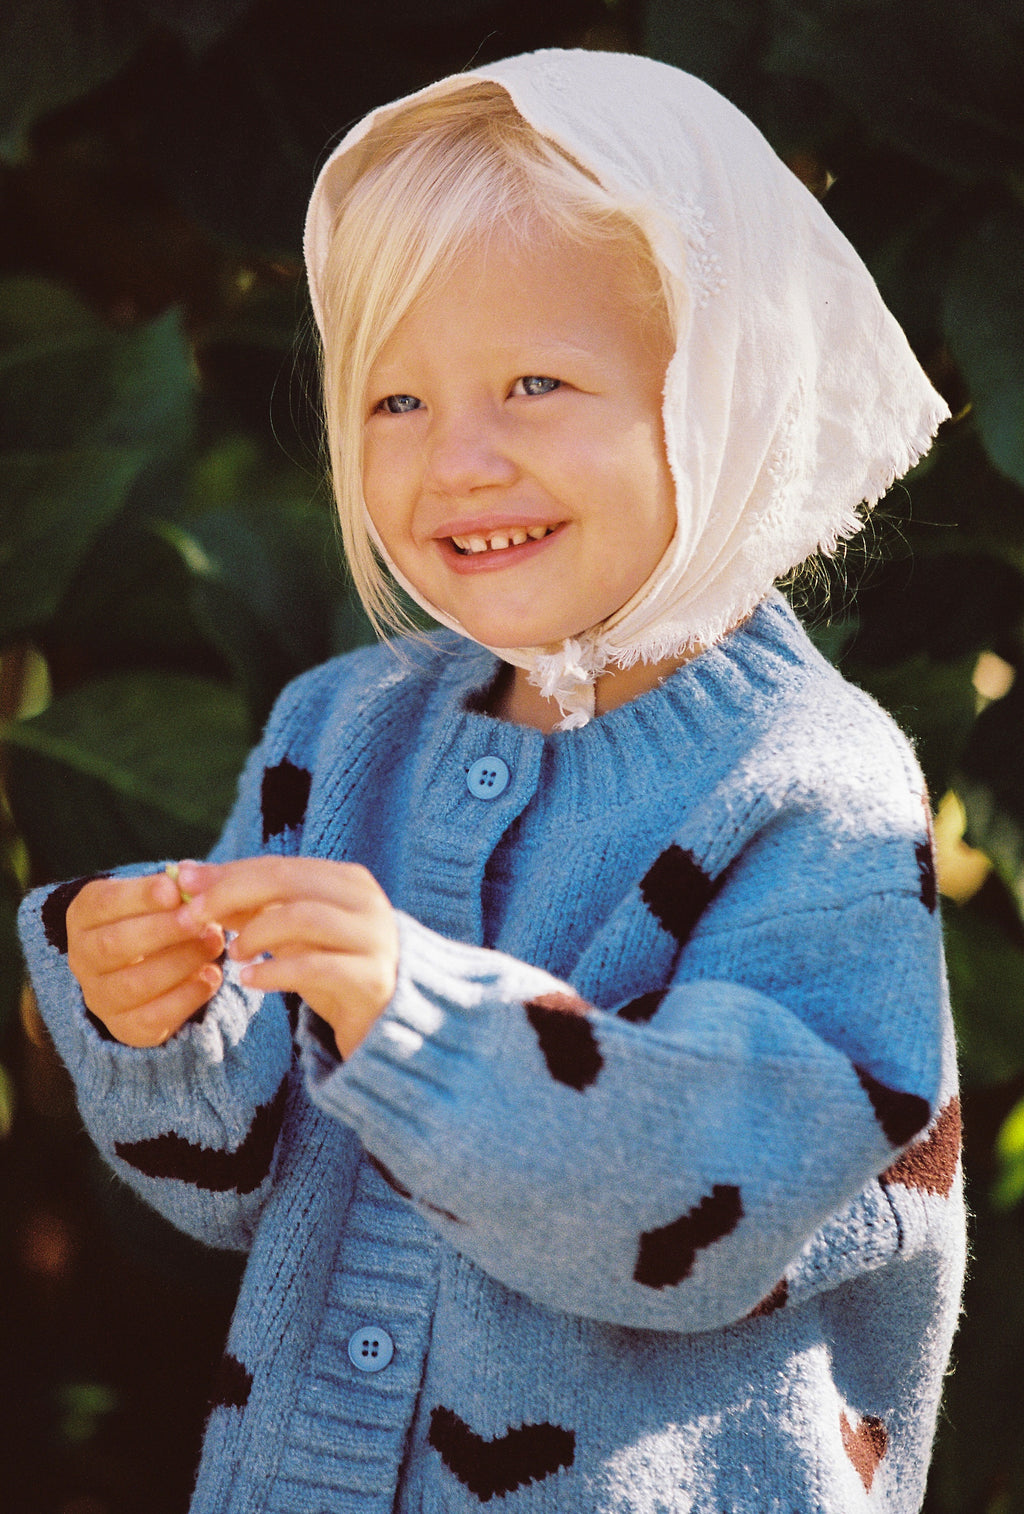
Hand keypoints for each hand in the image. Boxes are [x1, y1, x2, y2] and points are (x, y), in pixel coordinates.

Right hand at [65, 872, 226, 1047]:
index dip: (139, 896)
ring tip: (214, 943)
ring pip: (134, 983)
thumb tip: (189, 874)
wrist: (146, 970)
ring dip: (180, 962)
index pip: (103, 903)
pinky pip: (153, 1017)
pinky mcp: (124, 1027)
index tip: (174, 890)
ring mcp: (99, 996)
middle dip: (162, 931)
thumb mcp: (157, 898)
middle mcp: (82, 958)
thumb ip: (173, 887)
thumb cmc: (155, 920)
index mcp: (84, 916)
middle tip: (200, 920)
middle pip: (113, 945)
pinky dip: (187, 996)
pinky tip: (212, 976)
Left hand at [175, 857, 398, 1058]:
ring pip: (303, 918)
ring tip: (232, 953)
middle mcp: (365, 902)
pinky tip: (250, 980)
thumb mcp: (292, 934)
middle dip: (231, 894)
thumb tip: (191, 875)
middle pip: (287, 882)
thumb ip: (252, 906)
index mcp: (347, 881)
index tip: (182, 882)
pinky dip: (275, 970)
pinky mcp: (373, 979)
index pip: (278, 866)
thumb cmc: (334, 969)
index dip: (228, 872)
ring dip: (256, 932)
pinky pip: (316, 967)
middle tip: (191, 916)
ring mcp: (374, 938)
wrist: (390, 1020)